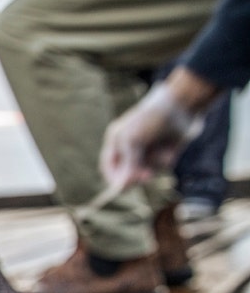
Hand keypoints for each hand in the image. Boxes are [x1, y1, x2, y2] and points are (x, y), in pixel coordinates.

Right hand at [100, 71, 216, 188]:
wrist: (182, 105)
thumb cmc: (151, 119)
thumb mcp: (133, 142)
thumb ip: (127, 165)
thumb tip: (121, 187)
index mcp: (117, 141)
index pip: (109, 167)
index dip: (114, 178)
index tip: (123, 187)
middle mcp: (131, 147)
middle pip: (128, 173)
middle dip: (137, 175)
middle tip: (147, 175)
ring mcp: (148, 150)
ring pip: (147, 171)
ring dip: (154, 165)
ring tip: (162, 151)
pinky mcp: (164, 152)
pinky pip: (162, 166)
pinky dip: (166, 160)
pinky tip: (170, 147)